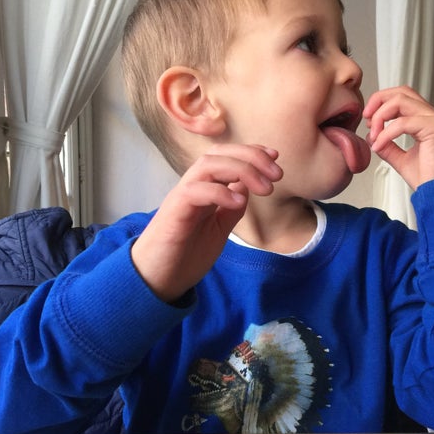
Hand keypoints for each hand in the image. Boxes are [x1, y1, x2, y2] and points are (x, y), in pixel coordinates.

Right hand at [131, 144, 282, 302]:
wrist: (156, 281)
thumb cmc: (184, 256)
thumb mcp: (217, 230)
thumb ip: (230, 210)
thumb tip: (246, 189)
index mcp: (204, 190)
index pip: (226, 157)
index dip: (251, 153)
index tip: (275, 158)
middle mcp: (192, 187)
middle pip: (219, 154)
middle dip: (251, 157)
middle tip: (277, 174)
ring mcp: (181, 197)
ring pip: (208, 165)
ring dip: (240, 169)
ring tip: (265, 188)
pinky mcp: (173, 213)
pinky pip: (194, 191)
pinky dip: (219, 192)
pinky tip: (238, 201)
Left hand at [364, 86, 433, 189]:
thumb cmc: (429, 177)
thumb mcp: (400, 159)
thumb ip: (387, 146)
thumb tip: (372, 137)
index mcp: (423, 119)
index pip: (401, 96)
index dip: (381, 102)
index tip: (368, 120)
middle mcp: (429, 115)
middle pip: (401, 92)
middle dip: (378, 100)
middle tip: (366, 118)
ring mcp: (433, 119)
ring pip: (401, 101)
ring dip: (381, 115)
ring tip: (374, 135)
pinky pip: (403, 122)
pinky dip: (386, 133)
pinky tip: (379, 145)